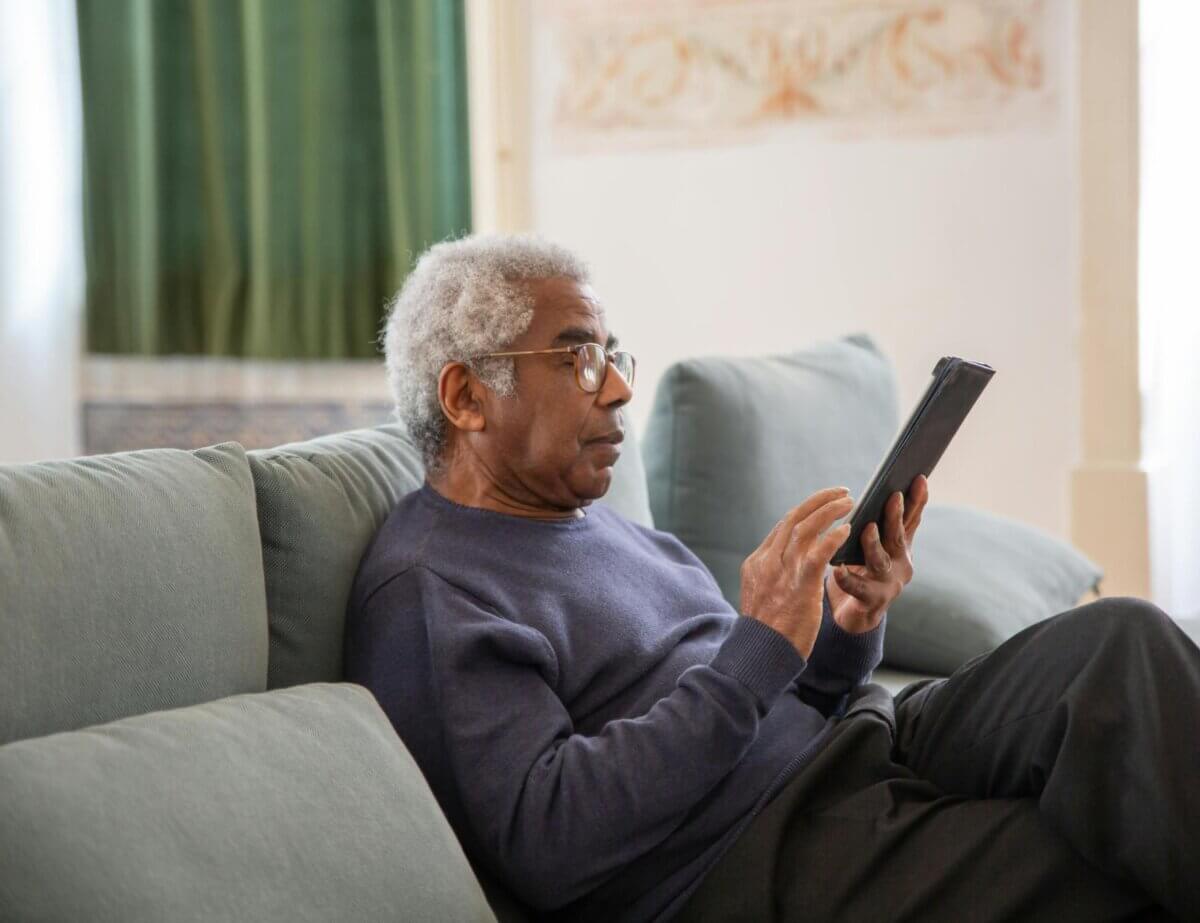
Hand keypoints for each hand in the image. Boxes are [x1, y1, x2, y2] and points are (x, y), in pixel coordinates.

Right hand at [740, 487, 855, 659]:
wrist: (760, 654)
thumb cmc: (767, 630)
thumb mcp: (762, 594)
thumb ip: (776, 575)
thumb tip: (796, 564)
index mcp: (758, 562)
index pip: (783, 526)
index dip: (806, 511)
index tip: (823, 503)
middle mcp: (768, 561)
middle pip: (794, 518)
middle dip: (819, 501)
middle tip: (841, 493)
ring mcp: (781, 572)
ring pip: (805, 528)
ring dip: (829, 511)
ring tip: (849, 502)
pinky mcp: (799, 586)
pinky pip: (817, 553)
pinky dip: (832, 538)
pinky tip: (847, 530)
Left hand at [826, 475, 928, 633]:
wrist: (856, 615)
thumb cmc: (865, 571)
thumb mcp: (879, 546)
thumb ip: (885, 524)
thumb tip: (892, 490)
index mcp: (901, 548)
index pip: (911, 519)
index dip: (917, 500)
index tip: (919, 477)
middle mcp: (900, 564)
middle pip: (897, 537)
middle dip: (895, 517)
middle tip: (893, 496)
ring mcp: (888, 584)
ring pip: (880, 561)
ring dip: (874, 544)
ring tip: (866, 528)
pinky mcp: (871, 602)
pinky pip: (857, 587)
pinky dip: (847, 578)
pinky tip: (838, 568)